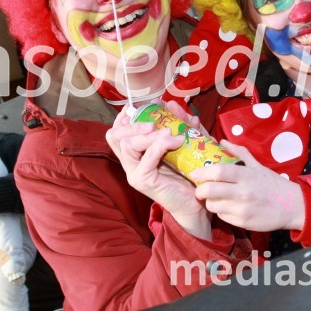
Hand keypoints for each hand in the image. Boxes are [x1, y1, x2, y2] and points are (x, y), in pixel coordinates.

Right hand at [106, 103, 210, 239]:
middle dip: (133, 124)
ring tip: (167, 132)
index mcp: (135, 155)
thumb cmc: (188, 175)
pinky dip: (160, 145)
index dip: (122, 118)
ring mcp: (135, 173)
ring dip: (147, 134)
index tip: (135, 107)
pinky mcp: (144, 181)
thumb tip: (177, 107)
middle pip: (115, 136)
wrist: (195, 203)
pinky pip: (146, 158)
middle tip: (153, 122)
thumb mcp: (182, 145)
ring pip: (127, 145)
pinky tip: (175, 141)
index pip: (116, 133)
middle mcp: (130, 163)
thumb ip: (178, 126)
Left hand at [191, 141, 305, 231]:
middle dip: (199, 190)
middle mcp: (243, 192)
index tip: (194, 173)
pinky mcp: (243, 223)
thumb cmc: (272, 184)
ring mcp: (242, 209)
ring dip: (209, 201)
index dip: (202, 172)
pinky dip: (221, 211)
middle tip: (199, 188)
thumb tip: (221, 140)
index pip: (218, 171)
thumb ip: (238, 152)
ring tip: (215, 198)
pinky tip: (228, 206)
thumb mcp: (257, 166)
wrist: (291, 206)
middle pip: (210, 190)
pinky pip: (222, 216)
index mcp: (246, 175)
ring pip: (212, 205)